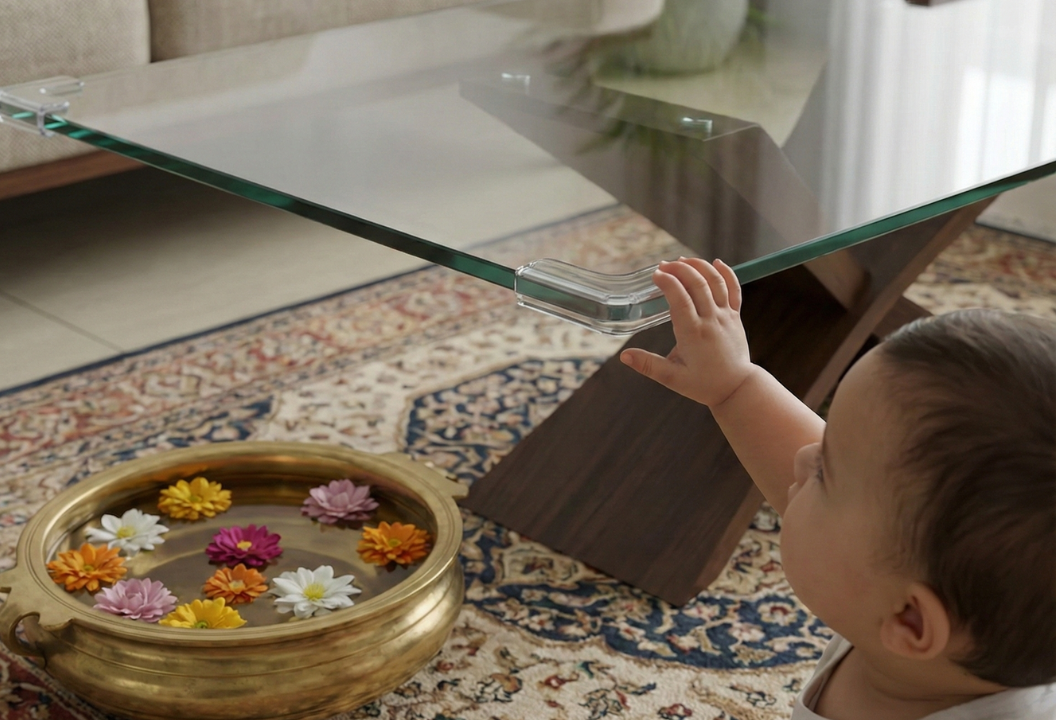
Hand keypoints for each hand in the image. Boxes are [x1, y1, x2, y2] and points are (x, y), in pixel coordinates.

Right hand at [620, 258, 753, 407]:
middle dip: (680, 270)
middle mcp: (711, 320)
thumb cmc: (703, 384)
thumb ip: (648, 365)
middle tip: (664, 266)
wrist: (737, 388)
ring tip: (683, 261)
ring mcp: (726, 316)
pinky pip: (734, 290)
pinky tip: (716, 263)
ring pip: (716, 282)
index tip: (656, 275)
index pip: (680, 299)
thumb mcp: (672, 378)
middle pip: (697, 284)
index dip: (668, 282)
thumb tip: (624, 356)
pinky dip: (727, 274)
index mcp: (693, 334)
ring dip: (700, 267)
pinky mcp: (736, 317)